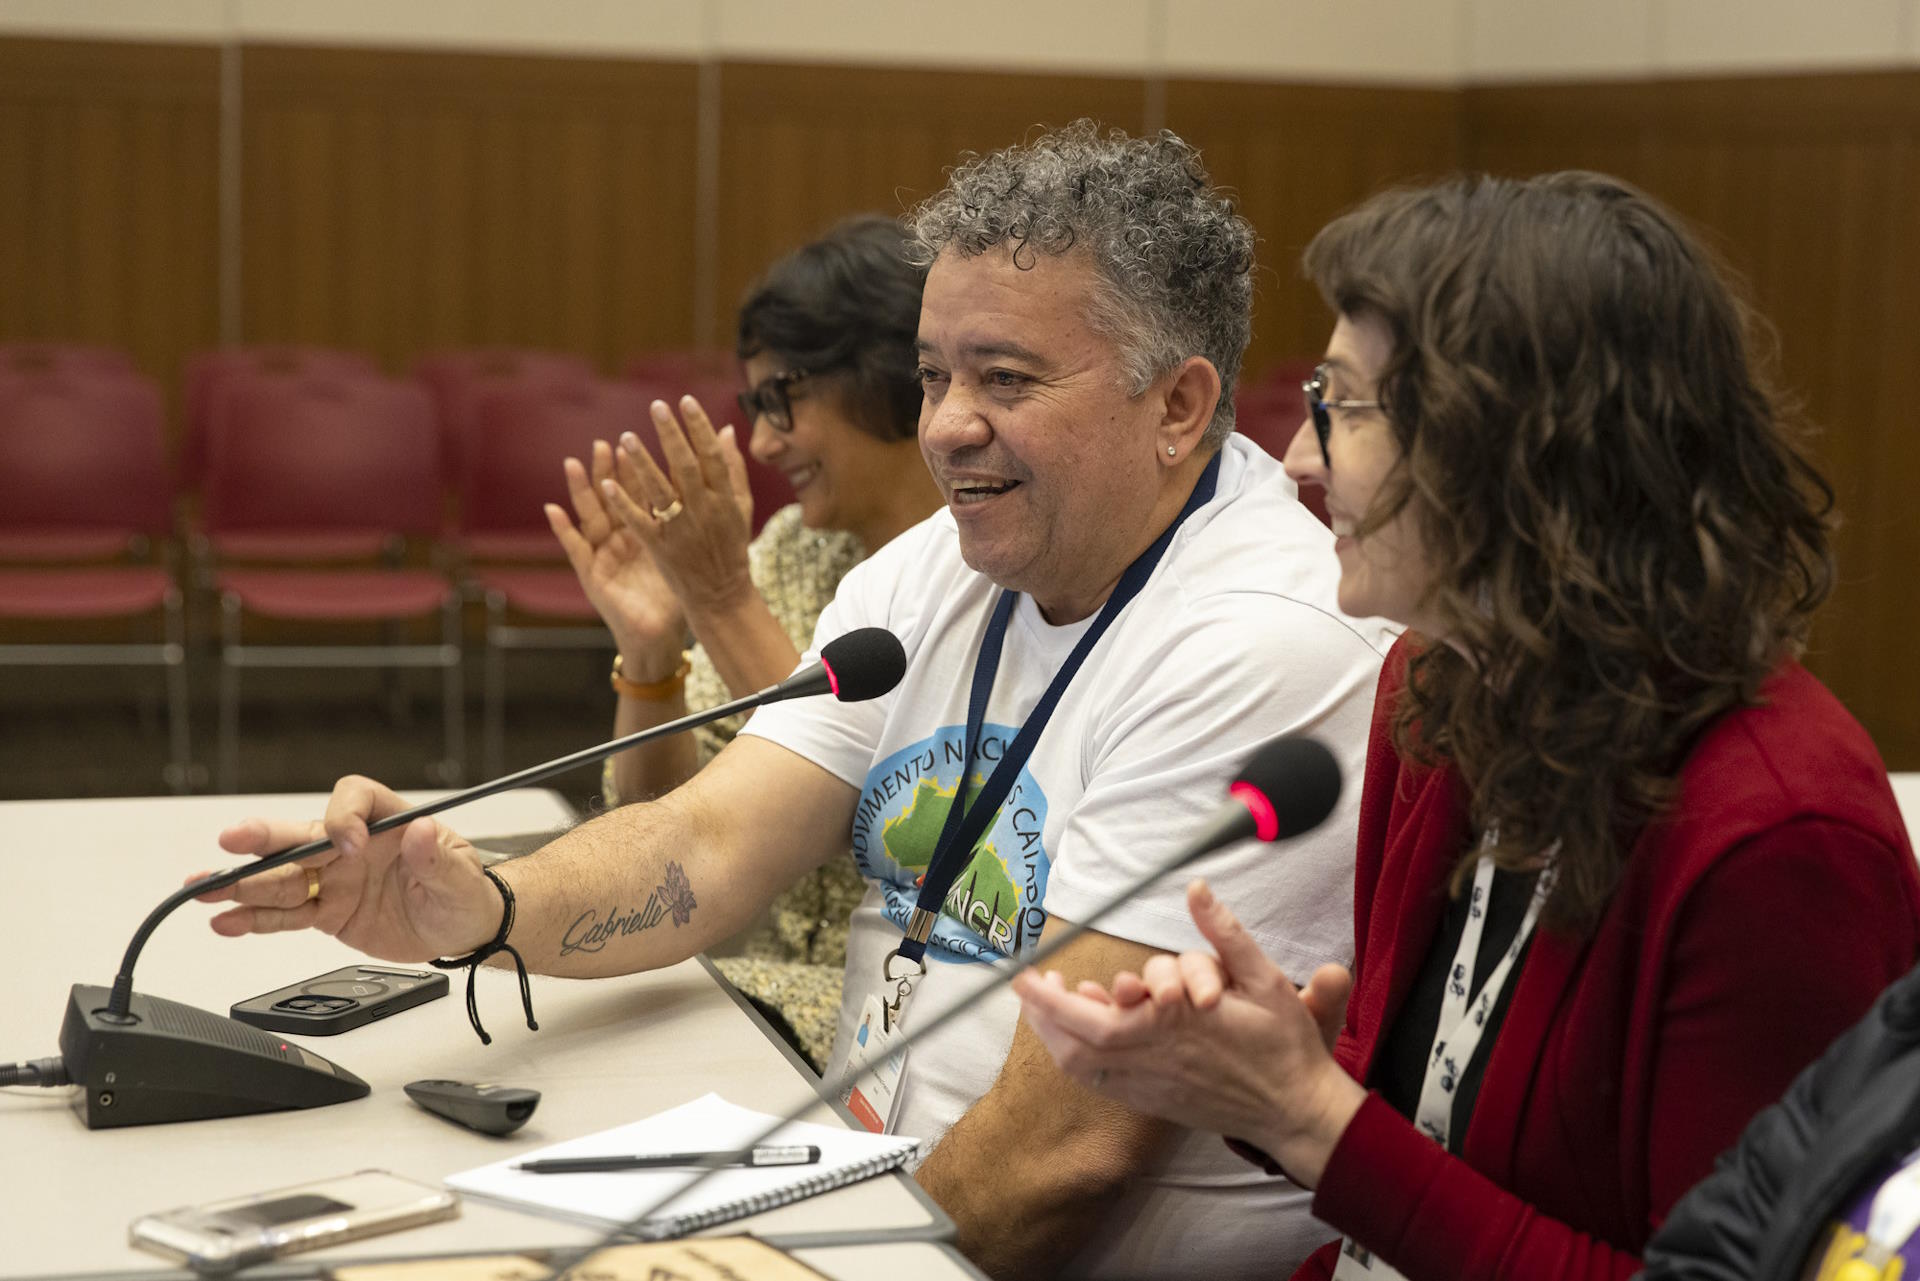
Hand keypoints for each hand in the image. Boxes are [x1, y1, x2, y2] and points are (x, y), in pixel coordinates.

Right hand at [190, 775, 499, 963]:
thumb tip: (424, 830)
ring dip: (243, 882)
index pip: (354, 799)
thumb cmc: (464, 891)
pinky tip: (226, 920)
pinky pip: (286, 915)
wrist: (461, 928)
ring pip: (283, 877)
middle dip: (265, 837)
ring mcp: (334, 879)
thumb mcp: (462, 877)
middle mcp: (352, 847)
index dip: (345, 817)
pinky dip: (254, 919)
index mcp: (388, 823)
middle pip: (301, 834)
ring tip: (205, 887)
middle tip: (232, 840)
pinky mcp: (326, 912)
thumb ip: (440, 857)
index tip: (348, 846)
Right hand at [546, 439, 686, 675]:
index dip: (637, 468)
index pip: (640, 492)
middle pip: (613, 498)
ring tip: (572, 464)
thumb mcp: (686, 552)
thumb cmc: (676, 595)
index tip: (635, 441)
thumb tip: (709, 491)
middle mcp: (623, 538)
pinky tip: (552, 509)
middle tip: (605, 444)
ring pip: (591, 515)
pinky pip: (575, 549)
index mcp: (647, 531)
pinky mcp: (593, 574)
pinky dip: (563, 529)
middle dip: (608, 471)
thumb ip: (694, 520)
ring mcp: (605, 554)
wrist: (660, 637)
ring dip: (581, 490)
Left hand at [598, 397, 755, 618]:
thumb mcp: (741, 507)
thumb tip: (727, 430)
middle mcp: (705, 511)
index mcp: (725, 499)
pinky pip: (640, 522)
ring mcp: (681, 530)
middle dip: (671, 435)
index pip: (712, 455)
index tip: (685, 401)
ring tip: (625, 438)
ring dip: (642, 463)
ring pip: (660, 491)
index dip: (699, 427)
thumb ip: (734, 469)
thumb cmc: (731, 547)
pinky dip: (623, 504)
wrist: (721, 595)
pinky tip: (606, 484)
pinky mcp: (661, 548)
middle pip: (686, 467)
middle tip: (656, 407)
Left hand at [1010, 879, 1365, 1186]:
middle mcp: (1156, 1061)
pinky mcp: (1156, 1103)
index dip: (1052, 1002)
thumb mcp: (1266, 980)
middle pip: (1075, 1047)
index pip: (1094, 1020)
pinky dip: (1080, 1059)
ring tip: (1051, 1003)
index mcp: (1176, 1029)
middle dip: (1043, 1015)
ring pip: (1083, 1069)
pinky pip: (1102, 1084)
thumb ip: (1226, 935)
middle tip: (1030, 984)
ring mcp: (1152, 1087)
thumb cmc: (1284, 1046)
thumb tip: (1197, 889)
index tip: (1027, 976)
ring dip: (1057, 1036)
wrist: (1297, 1112)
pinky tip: (1082, 1035)